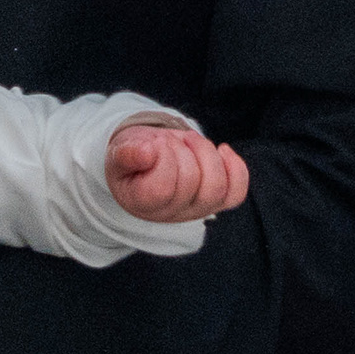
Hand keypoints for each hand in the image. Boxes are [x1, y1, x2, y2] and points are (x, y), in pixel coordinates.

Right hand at [108, 123, 248, 224]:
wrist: (146, 165)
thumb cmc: (131, 160)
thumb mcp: (118, 154)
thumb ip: (126, 154)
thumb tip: (147, 152)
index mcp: (143, 204)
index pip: (163, 187)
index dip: (164, 157)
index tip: (154, 145)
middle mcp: (172, 213)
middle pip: (192, 182)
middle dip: (183, 150)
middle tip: (168, 140)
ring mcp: (197, 209)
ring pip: (217, 187)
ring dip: (206, 153)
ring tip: (189, 141)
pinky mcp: (217, 200)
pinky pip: (236, 192)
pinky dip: (235, 168)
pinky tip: (222, 150)